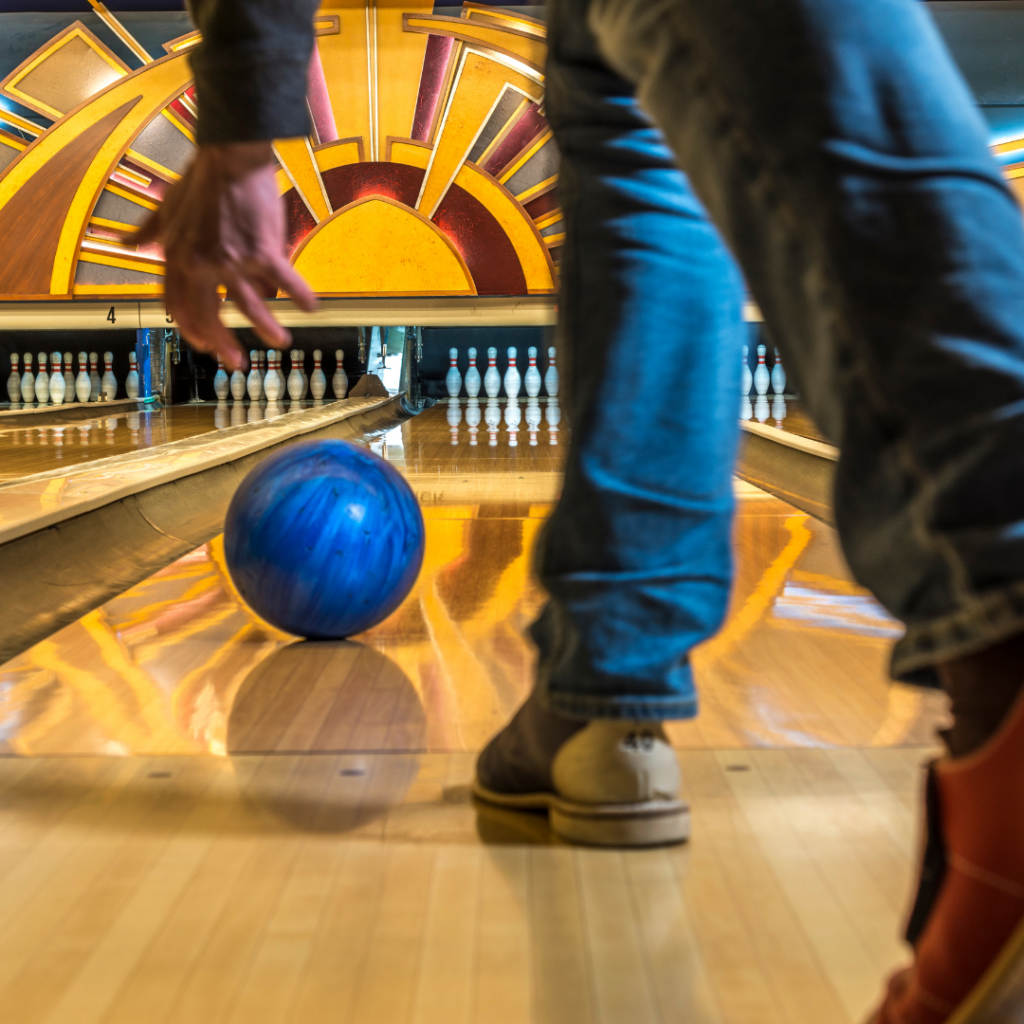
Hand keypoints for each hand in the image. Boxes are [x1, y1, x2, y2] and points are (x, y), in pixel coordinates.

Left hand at [128, 141, 316, 370]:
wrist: (230, 156)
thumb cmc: (200, 179)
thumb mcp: (165, 207)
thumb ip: (147, 231)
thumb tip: (125, 242)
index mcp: (176, 256)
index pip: (177, 304)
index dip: (190, 328)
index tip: (205, 343)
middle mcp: (201, 263)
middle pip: (209, 315)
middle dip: (223, 344)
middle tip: (236, 362)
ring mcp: (231, 259)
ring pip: (249, 305)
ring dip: (266, 327)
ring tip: (280, 341)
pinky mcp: (261, 251)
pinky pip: (284, 281)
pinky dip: (300, 295)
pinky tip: (311, 307)